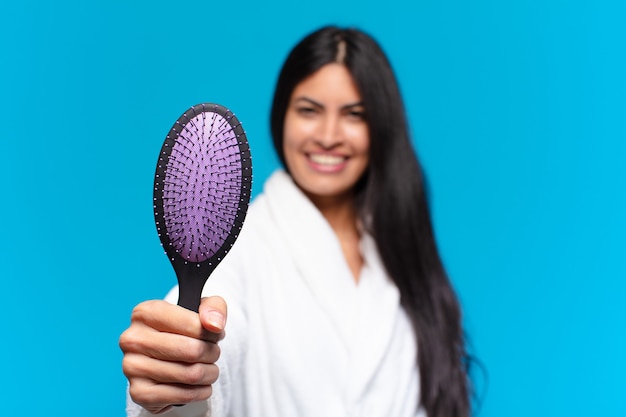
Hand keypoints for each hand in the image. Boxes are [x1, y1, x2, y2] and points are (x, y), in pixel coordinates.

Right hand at [119, 297, 226, 413]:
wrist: (167, 359)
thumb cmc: (185, 330)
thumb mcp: (202, 310)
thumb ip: (214, 307)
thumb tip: (214, 325)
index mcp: (145, 313)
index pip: (193, 324)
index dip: (212, 332)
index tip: (214, 335)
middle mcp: (133, 339)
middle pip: (193, 351)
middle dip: (212, 354)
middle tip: (213, 353)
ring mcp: (132, 367)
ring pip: (191, 374)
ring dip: (209, 373)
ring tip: (208, 368)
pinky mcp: (139, 392)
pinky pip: (183, 396)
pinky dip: (201, 391)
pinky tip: (199, 384)